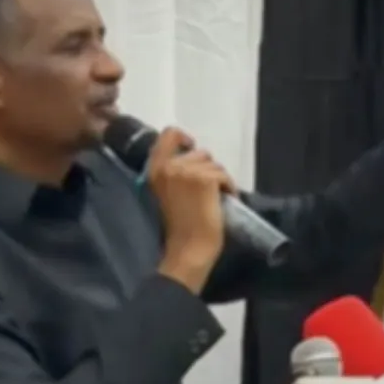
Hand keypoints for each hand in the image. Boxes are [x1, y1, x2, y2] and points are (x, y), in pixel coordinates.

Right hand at [147, 128, 234, 292]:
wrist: (188, 249)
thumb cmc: (178, 227)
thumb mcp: (165, 193)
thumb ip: (173, 173)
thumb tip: (193, 158)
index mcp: (154, 169)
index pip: (169, 134)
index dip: (184, 138)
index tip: (192, 148)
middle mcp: (169, 166)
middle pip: (200, 153)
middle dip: (207, 169)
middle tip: (206, 191)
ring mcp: (187, 171)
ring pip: (215, 164)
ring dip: (219, 180)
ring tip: (213, 199)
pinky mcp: (205, 179)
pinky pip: (225, 176)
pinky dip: (229, 188)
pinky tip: (222, 202)